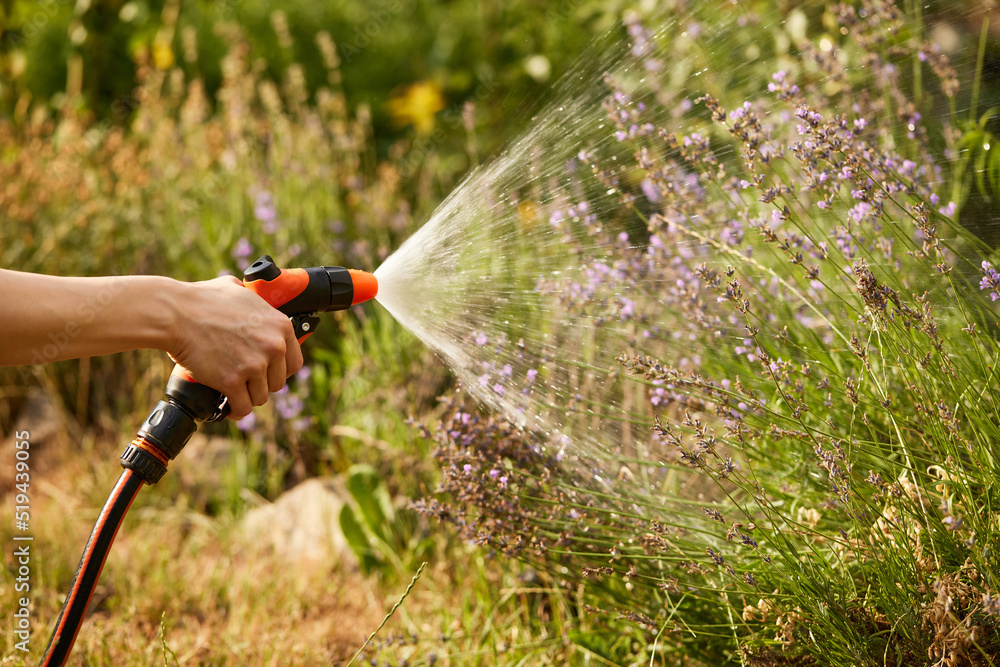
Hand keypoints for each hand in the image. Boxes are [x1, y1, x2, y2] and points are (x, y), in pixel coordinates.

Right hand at [166, 276, 303, 419]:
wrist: (175, 314)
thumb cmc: (201, 300)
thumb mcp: (237, 290)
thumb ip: (252, 299)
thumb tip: (249, 294)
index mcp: (280, 325)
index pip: (295, 362)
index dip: (279, 370)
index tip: (267, 373)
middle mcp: (273, 346)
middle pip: (278, 382)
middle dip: (262, 384)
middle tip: (245, 382)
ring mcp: (254, 365)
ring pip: (261, 397)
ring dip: (247, 397)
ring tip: (234, 392)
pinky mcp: (232, 381)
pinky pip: (243, 407)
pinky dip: (235, 410)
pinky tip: (228, 407)